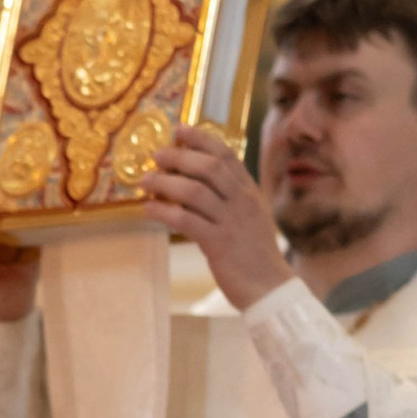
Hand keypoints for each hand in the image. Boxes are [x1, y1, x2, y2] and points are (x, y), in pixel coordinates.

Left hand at [141, 123, 289, 310]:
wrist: (270, 288)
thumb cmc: (254, 254)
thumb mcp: (249, 217)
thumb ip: (229, 198)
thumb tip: (195, 181)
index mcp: (249, 192)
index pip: (227, 155)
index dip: (201, 139)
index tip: (180, 129)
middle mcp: (242, 202)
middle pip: (209, 167)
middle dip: (179, 156)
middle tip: (157, 155)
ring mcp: (231, 221)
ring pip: (194, 191)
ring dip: (165, 182)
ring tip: (146, 181)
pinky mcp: (218, 244)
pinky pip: (186, 220)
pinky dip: (164, 212)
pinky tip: (150, 210)